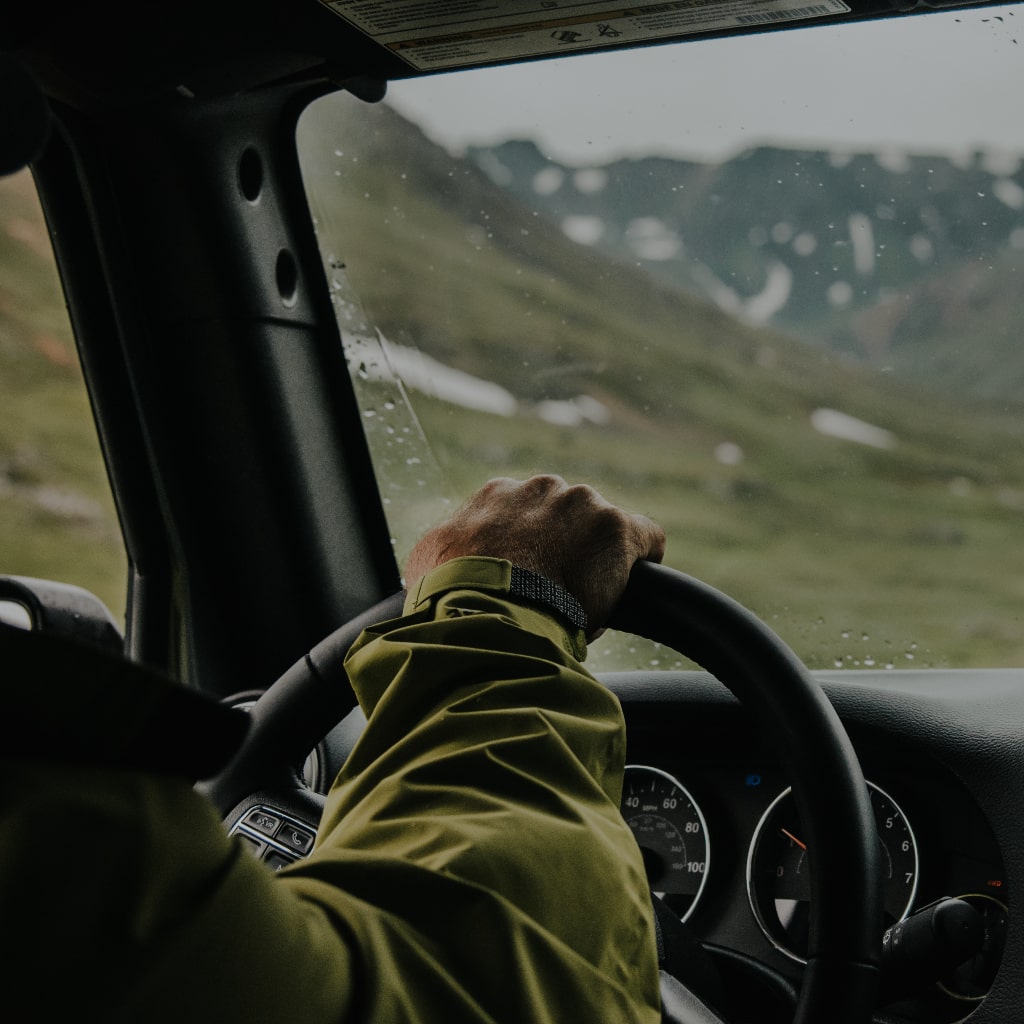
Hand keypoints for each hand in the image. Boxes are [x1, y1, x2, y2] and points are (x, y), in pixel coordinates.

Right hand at [404, 475, 665, 634]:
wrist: (485, 608)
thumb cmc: (451, 592)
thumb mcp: (430, 561)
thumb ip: (449, 548)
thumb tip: (444, 563)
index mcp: (499, 494)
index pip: (527, 515)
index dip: (533, 550)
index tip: (532, 578)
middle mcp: (542, 489)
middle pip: (568, 519)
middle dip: (566, 551)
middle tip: (557, 593)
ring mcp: (583, 504)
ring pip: (602, 532)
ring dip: (597, 560)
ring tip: (585, 601)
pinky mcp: (618, 529)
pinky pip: (646, 538)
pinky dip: (642, 562)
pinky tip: (632, 587)